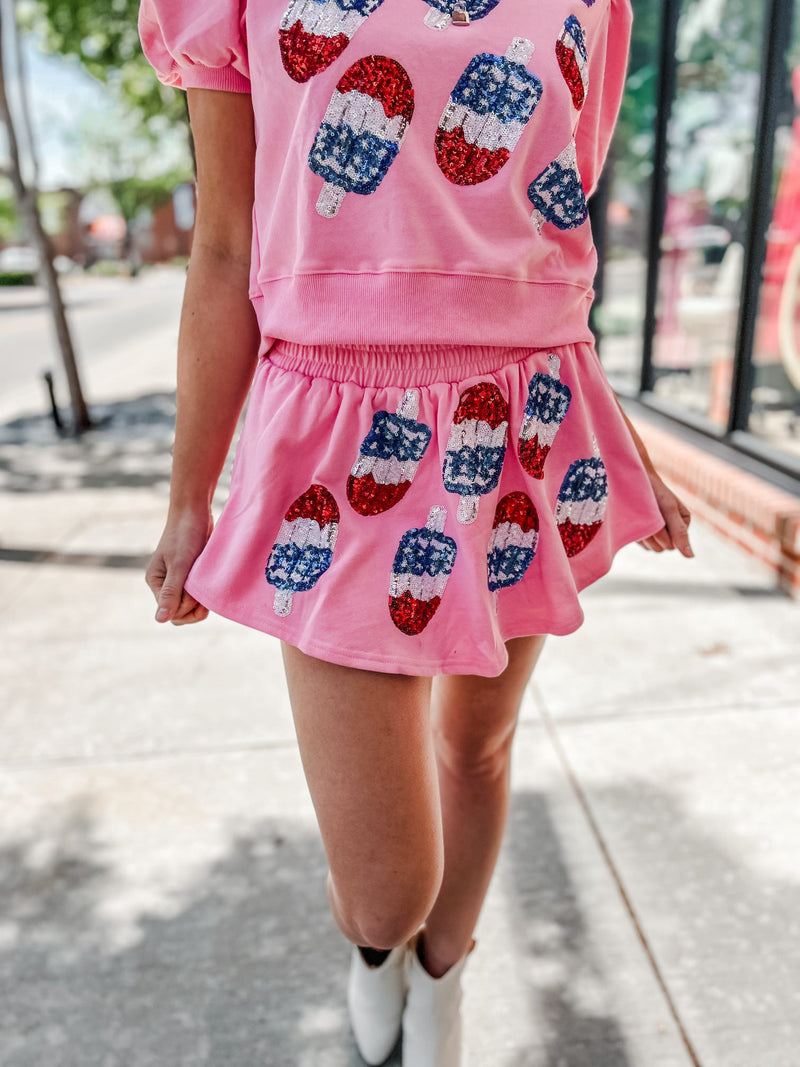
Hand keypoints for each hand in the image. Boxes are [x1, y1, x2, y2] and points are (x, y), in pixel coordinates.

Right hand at [145, 508, 213, 624]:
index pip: (171, 613)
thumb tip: (159, 620)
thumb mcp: (179, 564)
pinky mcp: (190, 576)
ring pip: (190, 607)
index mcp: (156, 582)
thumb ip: (171, 592)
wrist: (195, 511)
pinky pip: (197, 596)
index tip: (195, 590)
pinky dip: (205, 594)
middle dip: (194, 608)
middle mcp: (164, 584)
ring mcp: (178, 581)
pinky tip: (211, 583)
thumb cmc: (185, 535)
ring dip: (201, 602)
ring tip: (208, 586)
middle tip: (205, 590)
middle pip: (180, 614)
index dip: (187, 607)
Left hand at [637, 473, 693, 556]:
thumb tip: (691, 557)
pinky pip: (643, 544)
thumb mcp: (669, 510)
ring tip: (641, 517)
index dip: (663, 534)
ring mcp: (658, 533)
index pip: (674, 544)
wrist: (633, 480)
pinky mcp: (645, 533)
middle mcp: (672, 531)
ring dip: (644, 535)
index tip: (658, 516)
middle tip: (647, 516)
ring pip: (652, 548)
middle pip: (663, 548)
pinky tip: (636, 520)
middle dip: (653, 535)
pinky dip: (637, 534)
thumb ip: (680, 533)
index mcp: (684, 523)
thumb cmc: (654, 492)